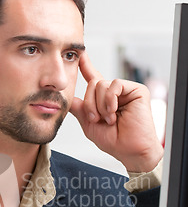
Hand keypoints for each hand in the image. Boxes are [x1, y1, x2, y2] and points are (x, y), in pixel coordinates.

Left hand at [70, 52, 163, 171]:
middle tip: (96, 119)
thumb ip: (80, 110)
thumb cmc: (114, 141)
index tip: (79, 56)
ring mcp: (126, 90)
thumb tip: (69, 98)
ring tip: (109, 119)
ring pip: (102, 83)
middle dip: (90, 103)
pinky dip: (110, 99)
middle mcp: (115, 93)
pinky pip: (115, 84)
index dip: (86, 67)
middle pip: (93, 83)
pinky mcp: (137, 90)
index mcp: (104, 99)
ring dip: (100, 105)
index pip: (94, 78)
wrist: (130, 150)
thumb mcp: (90, 125)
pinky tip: (114, 111)